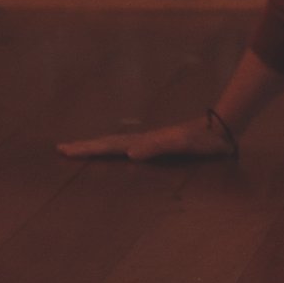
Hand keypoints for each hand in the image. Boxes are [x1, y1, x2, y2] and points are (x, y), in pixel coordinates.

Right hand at [56, 115, 234, 161]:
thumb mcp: (179, 145)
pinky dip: (116, 150)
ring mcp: (151, 141)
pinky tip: (118, 153)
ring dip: (98, 147)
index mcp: (143, 141)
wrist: (222, 129)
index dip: (87, 149)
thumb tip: (129, 153)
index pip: (108, 146)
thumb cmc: (202, 140)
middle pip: (108, 142)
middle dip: (85, 147)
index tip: (64, 150)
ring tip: (82, 149)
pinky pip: (129, 148)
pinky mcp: (159, 145)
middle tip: (61, 149)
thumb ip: (156, 147)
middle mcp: (143, 140)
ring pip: (117, 143)